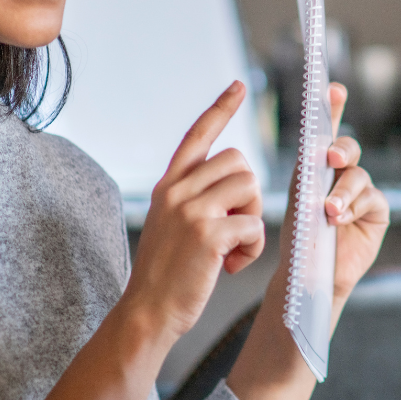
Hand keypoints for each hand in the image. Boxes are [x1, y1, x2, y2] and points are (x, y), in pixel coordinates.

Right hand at [122, 81, 264, 342]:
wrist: (147, 313)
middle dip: (247, 195)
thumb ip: (193, 197)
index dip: (221, 108)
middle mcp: (177, 190)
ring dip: (252, 221)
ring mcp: (191, 210)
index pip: (198, 134)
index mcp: (169, 185)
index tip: (238, 86)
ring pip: (250, 189)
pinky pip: (253, 225)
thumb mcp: (171, 223)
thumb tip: (233, 182)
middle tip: (233, 229)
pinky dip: (251, 249)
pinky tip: (230, 266)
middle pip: (239, 162)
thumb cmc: (167, 275)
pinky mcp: (208, 234)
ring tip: (231, 249)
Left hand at [322, 83, 389, 308]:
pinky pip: (371, 198)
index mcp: (317, 164)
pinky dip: (354, 207)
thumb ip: (309, 172)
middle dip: (341, 149)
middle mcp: (341, 173)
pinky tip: (340, 219)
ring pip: (358, 175)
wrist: (311, 274)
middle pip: (348, 147)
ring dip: (343, 192)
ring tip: (328, 210)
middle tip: (331, 159)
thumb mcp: (298, 199)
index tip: (332, 89)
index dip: (332, 107)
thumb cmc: (300, 237)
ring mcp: (361, 191)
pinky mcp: (376, 211)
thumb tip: (321, 147)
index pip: (325, 129)